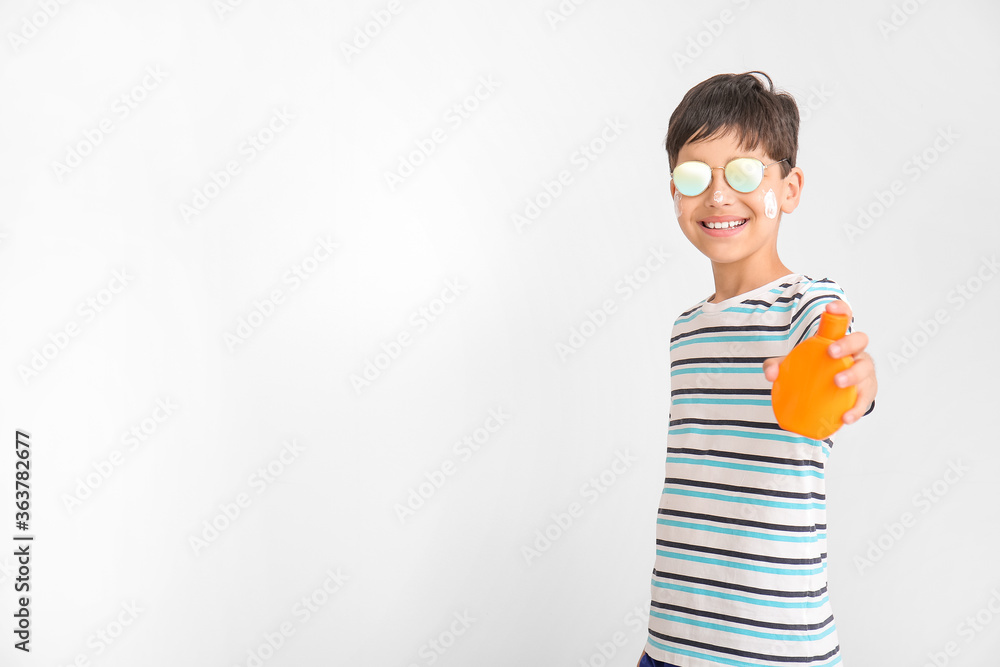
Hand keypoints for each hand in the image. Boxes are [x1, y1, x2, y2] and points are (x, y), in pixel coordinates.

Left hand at [762, 299, 877, 424]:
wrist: (828, 394)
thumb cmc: (812, 372)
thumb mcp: (792, 366)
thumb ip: (777, 366)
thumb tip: (771, 373)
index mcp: (838, 340)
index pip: (843, 319)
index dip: (840, 310)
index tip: (830, 308)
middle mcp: (855, 353)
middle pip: (860, 341)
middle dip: (847, 344)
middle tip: (831, 353)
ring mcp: (864, 372)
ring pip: (866, 370)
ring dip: (854, 375)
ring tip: (837, 382)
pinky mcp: (866, 394)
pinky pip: (864, 401)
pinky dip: (856, 409)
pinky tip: (846, 417)